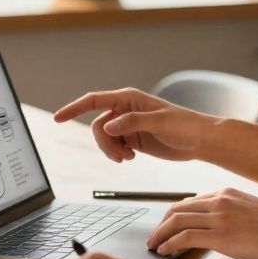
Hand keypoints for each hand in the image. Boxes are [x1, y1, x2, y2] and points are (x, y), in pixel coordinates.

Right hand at [54, 88, 217, 162]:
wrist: (200, 140)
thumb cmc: (185, 125)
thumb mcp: (160, 121)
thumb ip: (133, 122)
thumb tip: (109, 126)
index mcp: (129, 99)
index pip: (94, 101)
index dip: (74, 108)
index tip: (57, 118)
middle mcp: (125, 110)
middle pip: (98, 126)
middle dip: (104, 143)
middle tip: (122, 157)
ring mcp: (128, 125)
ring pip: (104, 138)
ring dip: (111, 151)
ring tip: (128, 159)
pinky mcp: (133, 139)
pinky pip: (113, 146)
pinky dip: (117, 154)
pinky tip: (131, 158)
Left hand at [147, 188, 257, 258]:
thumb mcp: (249, 207)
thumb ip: (230, 210)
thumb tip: (215, 225)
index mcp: (226, 193)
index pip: (189, 201)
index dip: (173, 215)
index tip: (167, 226)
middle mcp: (219, 201)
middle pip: (177, 209)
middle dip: (161, 224)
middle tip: (154, 236)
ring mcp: (219, 217)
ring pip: (177, 221)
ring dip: (160, 234)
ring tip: (154, 245)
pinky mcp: (221, 235)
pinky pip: (186, 237)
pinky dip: (170, 243)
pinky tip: (164, 251)